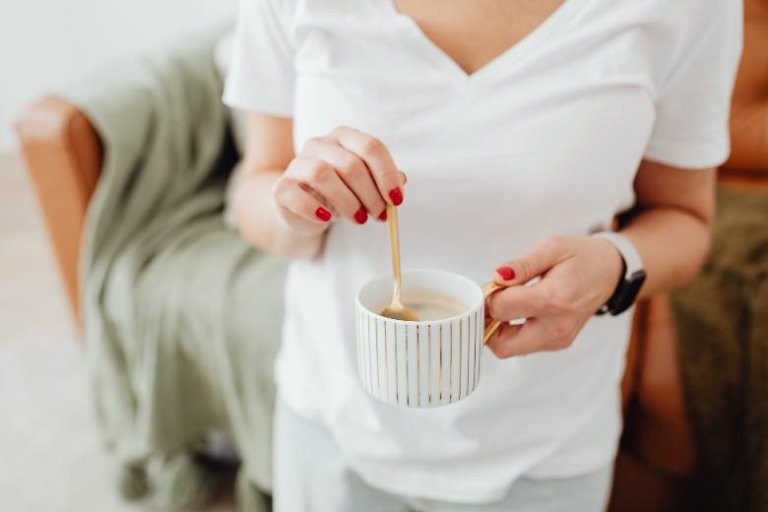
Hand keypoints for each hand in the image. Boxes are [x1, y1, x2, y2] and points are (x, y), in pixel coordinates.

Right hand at [271, 126, 405, 235]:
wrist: (302, 210)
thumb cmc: (338, 193)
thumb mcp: (365, 185)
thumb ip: (382, 180)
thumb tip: (401, 180)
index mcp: (343, 137)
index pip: (371, 147)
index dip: (387, 174)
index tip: (397, 200)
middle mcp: (319, 144)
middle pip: (350, 164)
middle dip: (371, 194)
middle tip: (379, 215)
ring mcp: (297, 164)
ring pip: (322, 174)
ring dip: (347, 201)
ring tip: (359, 219)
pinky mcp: (281, 187)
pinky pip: (294, 193)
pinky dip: (313, 208)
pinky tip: (327, 218)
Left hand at [485, 235, 623, 357]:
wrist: (611, 271)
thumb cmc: (580, 255)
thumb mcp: (552, 246)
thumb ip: (523, 264)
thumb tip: (497, 276)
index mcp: (556, 299)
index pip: (503, 309)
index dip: (488, 296)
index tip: (492, 283)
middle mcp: (558, 327)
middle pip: (502, 345)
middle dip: (486, 324)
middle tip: (489, 301)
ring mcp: (559, 339)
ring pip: (510, 349)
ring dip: (497, 329)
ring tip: (506, 302)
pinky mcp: (558, 343)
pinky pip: (522, 346)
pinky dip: (510, 331)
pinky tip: (517, 309)